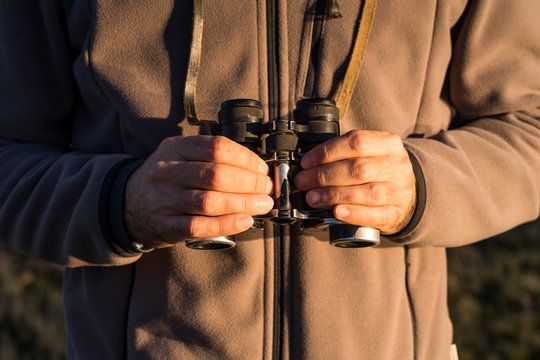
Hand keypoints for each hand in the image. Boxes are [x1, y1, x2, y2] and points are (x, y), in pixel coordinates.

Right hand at [125, 135, 273, 248]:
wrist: (129, 203)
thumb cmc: (168, 178)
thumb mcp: (181, 156)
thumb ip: (213, 159)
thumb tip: (258, 170)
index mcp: (175, 148)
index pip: (216, 148)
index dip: (246, 159)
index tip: (262, 169)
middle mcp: (166, 171)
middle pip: (216, 175)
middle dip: (249, 183)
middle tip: (267, 189)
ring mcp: (163, 199)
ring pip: (209, 201)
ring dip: (243, 204)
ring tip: (263, 205)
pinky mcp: (164, 225)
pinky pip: (199, 226)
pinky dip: (226, 224)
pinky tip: (245, 221)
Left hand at [294, 130, 415, 234]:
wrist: (410, 195)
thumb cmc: (379, 171)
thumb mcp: (371, 153)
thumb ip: (345, 154)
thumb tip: (308, 164)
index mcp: (389, 144)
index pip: (356, 141)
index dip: (327, 152)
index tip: (306, 162)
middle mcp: (397, 166)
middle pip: (358, 168)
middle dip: (324, 175)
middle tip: (303, 181)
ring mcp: (399, 191)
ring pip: (367, 192)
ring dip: (333, 195)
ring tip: (312, 198)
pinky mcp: (396, 213)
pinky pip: (375, 215)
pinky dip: (354, 213)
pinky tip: (337, 212)